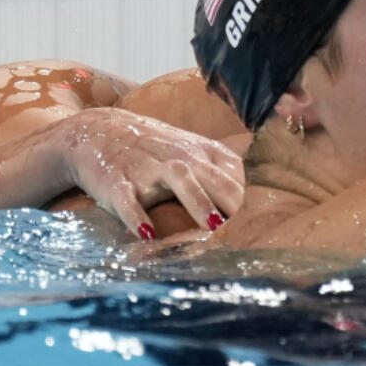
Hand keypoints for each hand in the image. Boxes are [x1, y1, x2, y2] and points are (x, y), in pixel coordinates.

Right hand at [52, 108, 244, 238]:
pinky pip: (127, 198)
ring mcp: (147, 167)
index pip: (234, 172)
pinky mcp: (116, 180)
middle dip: (233, 199)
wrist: (98, 131)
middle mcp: (178, 157)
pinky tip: (146, 234)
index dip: (251, 195)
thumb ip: (224, 170)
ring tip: (213, 225)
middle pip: (213, 176)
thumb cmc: (156, 149)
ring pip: (178, 179)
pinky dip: (135, 216)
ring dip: (198, 200)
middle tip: (251, 227)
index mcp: (200, 152)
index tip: (267, 220)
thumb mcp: (193, 151)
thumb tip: (259, 198)